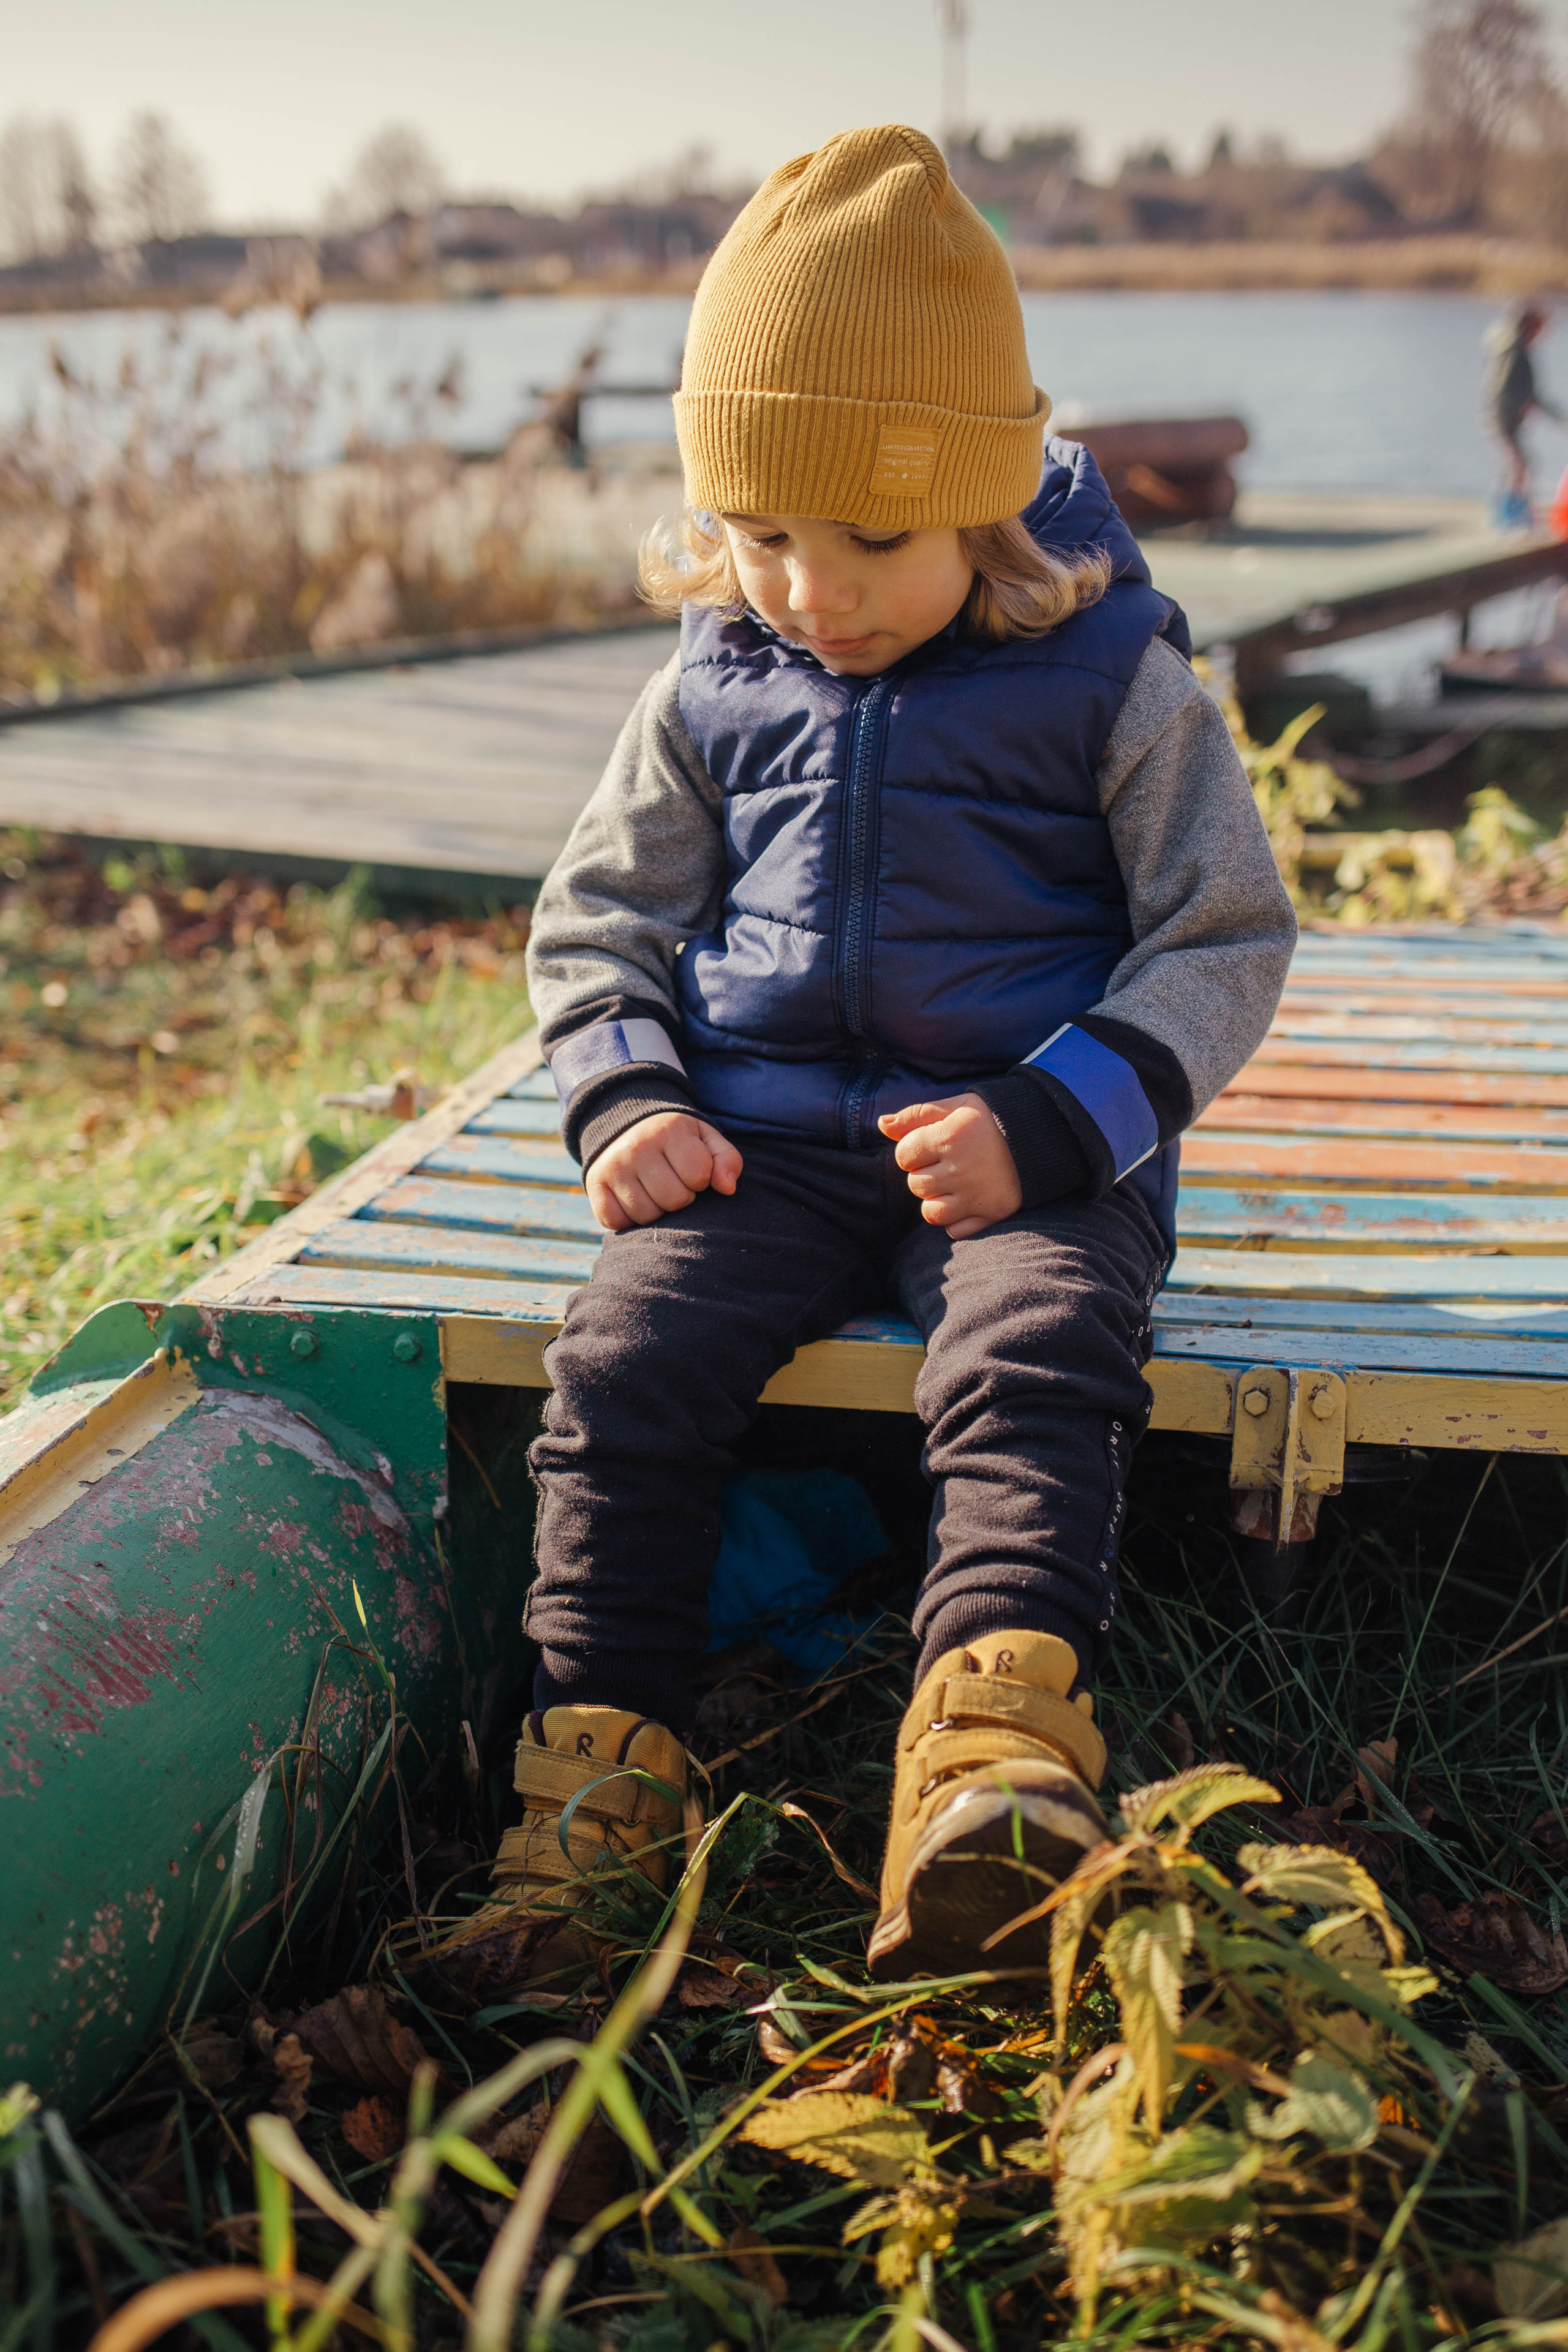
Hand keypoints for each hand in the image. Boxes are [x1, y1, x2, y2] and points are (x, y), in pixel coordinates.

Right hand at [586, 1111, 742, 1231]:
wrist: (627, 1124)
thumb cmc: (676, 1140)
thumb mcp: (706, 1139)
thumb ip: (727, 1160)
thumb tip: (727, 1188)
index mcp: (668, 1131)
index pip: (698, 1175)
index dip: (701, 1179)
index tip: (692, 1170)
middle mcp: (637, 1147)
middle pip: (674, 1200)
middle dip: (681, 1197)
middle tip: (673, 1182)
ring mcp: (613, 1166)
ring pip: (646, 1215)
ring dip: (657, 1210)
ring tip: (655, 1191)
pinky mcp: (594, 1184)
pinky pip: (616, 1221)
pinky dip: (628, 1219)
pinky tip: (635, 1200)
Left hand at [879, 1092, 1021, 1239]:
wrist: (1044, 1135)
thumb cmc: (993, 1119)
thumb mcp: (957, 1106)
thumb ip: (917, 1114)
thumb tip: (882, 1124)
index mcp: (950, 1137)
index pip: (904, 1155)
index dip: (913, 1150)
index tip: (932, 1145)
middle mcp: (960, 1169)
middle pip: (916, 1185)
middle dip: (925, 1175)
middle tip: (947, 1164)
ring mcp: (976, 1195)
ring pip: (930, 1212)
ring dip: (936, 1200)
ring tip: (953, 1185)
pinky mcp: (992, 1213)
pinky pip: (954, 1230)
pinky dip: (956, 1219)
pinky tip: (966, 1201)